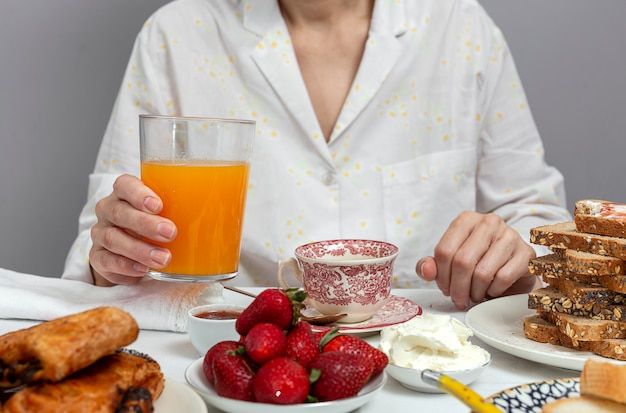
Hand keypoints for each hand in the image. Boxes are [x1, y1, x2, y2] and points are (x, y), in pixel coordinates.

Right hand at [89, 174, 176, 285]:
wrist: (128, 253)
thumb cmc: (154, 226)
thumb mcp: (170, 212)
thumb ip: (187, 207)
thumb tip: (229, 209)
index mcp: (126, 193)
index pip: (125, 184)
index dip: (138, 193)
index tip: (159, 205)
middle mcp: (110, 210)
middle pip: (120, 212)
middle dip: (145, 224)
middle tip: (170, 233)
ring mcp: (102, 233)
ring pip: (114, 238)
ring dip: (140, 249)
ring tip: (164, 258)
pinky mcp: (99, 258)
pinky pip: (107, 261)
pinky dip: (126, 266)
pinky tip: (143, 270)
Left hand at [415, 211, 537, 309]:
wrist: (512, 266)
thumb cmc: (478, 262)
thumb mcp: (449, 262)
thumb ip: (431, 265)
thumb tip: (426, 270)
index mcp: (466, 220)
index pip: (444, 251)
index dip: (441, 276)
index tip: (445, 289)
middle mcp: (489, 222)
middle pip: (462, 262)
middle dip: (457, 288)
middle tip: (459, 299)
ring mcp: (510, 235)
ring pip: (482, 272)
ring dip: (475, 291)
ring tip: (475, 294)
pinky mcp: (526, 253)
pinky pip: (503, 278)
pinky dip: (493, 290)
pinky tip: (491, 290)